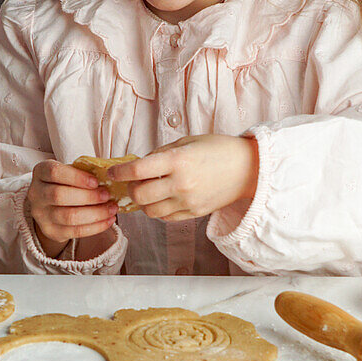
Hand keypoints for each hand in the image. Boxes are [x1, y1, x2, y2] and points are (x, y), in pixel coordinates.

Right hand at [27, 160, 118, 256]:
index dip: (77, 177)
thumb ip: (84, 172)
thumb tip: (109, 178)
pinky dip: (96, 227)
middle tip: (107, 196)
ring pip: (68, 216)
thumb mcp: (70, 172)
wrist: (51, 205)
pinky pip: (75, 231)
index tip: (96, 181)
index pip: (54, 173)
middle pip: (59, 196)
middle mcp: (36, 194)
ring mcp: (41, 215)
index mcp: (40, 173)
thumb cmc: (65, 183)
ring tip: (112, 209)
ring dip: (95, 213)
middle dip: (88, 197)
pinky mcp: (51, 231)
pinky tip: (108, 220)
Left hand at [107, 135, 258, 221]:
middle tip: (133, 182)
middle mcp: (181, 183)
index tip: (113, 172)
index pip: (137, 170)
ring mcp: (188, 201)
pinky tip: (162, 199)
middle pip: (140, 195)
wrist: (248, 168)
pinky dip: (158, 210)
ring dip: (143, 203)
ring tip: (147, 192)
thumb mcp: (187, 142)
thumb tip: (138, 165)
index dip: (119, 172)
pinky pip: (166, 218)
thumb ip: (161, 154)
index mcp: (177, 160)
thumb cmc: (218, 150)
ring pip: (150, 211)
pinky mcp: (194, 213)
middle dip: (130, 189)